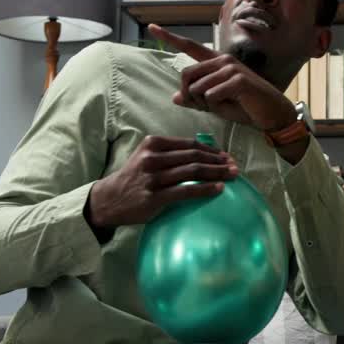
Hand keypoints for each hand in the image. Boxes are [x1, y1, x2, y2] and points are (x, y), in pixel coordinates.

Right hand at [86, 135, 238, 230]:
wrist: (109, 200)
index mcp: (153, 144)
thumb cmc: (134, 178)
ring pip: (193, 171)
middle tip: (234, 166)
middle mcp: (153, 158)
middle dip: (218, 160)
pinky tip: (219, 189)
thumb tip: (202, 153)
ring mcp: (153, 177)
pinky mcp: (155, 197)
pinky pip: (186, 191)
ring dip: (217, 173)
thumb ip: (170, 153)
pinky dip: (206, 189)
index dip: (211, 150)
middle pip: (194, 156)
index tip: (226, 156)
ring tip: (232, 175)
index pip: (189, 144)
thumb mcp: (147, 157)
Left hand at [148, 23, 295, 131]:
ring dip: (205, 103)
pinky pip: (210, 95)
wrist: (272, 114)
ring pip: (197, 88)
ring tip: (225, 105)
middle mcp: (222, 60)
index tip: (152, 28)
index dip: (169, 38)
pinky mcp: (238, 80)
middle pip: (186, 74)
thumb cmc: (245, 107)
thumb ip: (196, 99)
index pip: (189, 47)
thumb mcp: (216, 104)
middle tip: (205, 106)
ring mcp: (231, 68)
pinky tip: (233, 105)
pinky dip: (216, 106)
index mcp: (216, 62)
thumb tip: (175, 97)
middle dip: (190, 95)